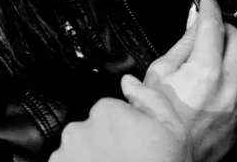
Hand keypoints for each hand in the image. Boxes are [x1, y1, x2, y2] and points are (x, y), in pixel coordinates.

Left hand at [49, 96, 189, 161]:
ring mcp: (64, 153)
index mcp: (106, 110)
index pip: (110, 109)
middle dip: (104, 140)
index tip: (133, 142)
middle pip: (92, 128)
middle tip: (123, 159)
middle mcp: (79, 128)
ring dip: (90, 156)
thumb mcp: (172, 129)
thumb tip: (128, 81)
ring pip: (78, 147)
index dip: (124, 126)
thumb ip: (150, 98)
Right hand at [121, 0, 236, 161]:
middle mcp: (228, 85)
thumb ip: (183, 44)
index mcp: (205, 70)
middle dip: (225, 25)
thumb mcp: (160, 71)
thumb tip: (194, 22)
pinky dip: (229, 76)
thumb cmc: (154, 116)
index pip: (214, 25)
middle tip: (211, 24)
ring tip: (210, 52)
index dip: (211, 7)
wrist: (162, 156)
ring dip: (229, 50)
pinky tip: (212, 79)